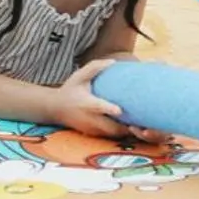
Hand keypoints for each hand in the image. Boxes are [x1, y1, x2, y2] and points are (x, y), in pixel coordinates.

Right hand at [50, 57, 167, 141]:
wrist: (55, 109)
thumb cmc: (69, 90)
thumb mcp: (78, 76)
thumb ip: (94, 68)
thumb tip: (113, 62)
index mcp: (86, 103)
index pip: (97, 107)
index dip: (108, 109)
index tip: (119, 110)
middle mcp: (89, 119)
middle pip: (111, 127)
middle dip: (127, 127)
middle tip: (144, 120)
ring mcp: (92, 128)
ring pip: (114, 134)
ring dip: (127, 130)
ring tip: (142, 124)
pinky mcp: (94, 133)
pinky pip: (111, 135)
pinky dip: (121, 132)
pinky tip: (132, 125)